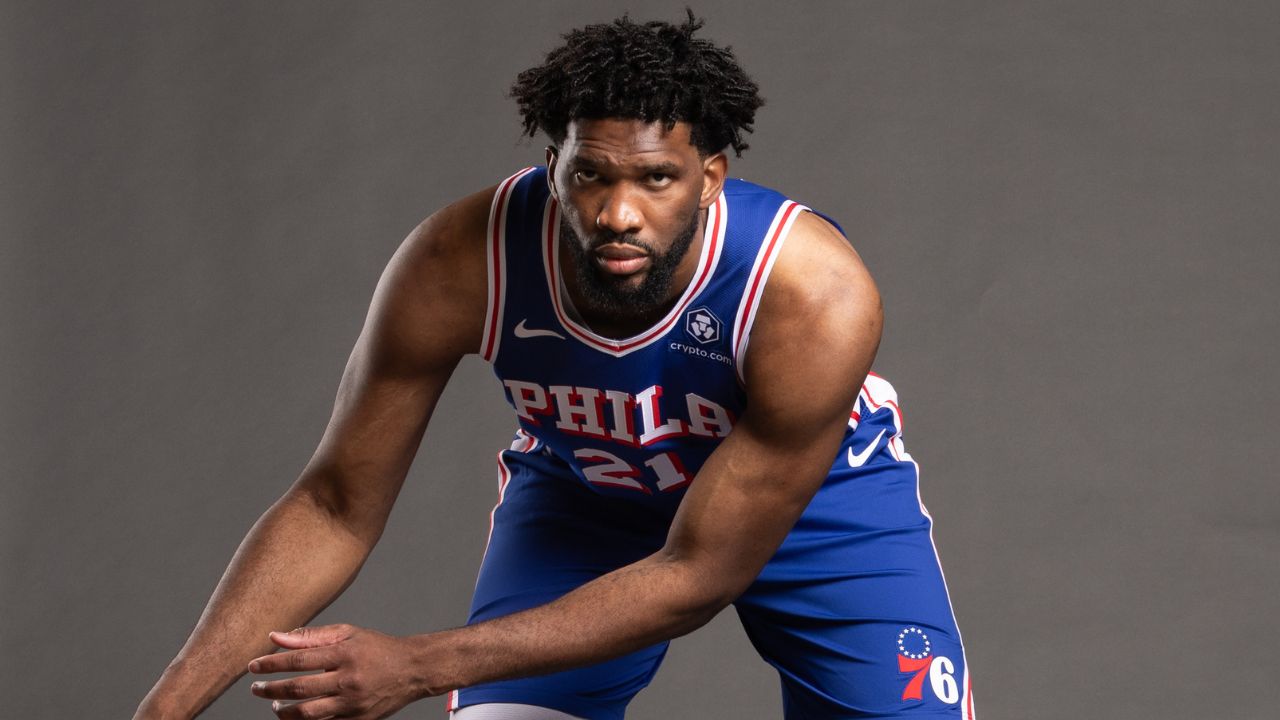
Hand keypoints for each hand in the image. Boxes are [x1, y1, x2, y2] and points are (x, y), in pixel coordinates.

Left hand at [247, 623, 425, 719]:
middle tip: (257, 688)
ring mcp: (353, 703)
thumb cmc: (377, 649)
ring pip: (308, 713)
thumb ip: (311, 636)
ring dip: (284, 712)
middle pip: (300, 688)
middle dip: (271, 690)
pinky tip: (296, 716)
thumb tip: (277, 638)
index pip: (299, 659)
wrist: (412, 670)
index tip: (254, 666)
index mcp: (345, 654)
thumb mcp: (347, 634)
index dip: (272, 664)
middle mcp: (348, 679)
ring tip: (275, 705)